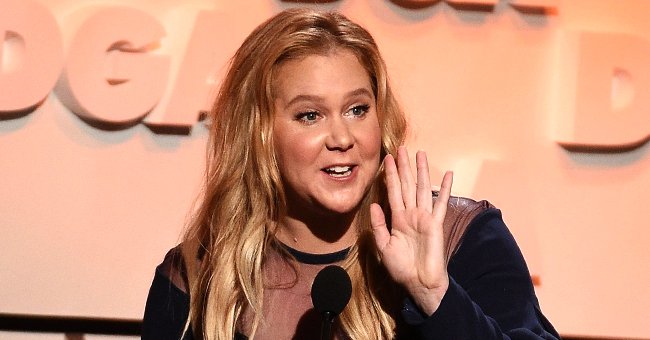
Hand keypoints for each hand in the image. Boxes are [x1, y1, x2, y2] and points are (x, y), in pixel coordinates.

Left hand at [370, 146, 452, 314]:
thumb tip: (374, 204)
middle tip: (402, 148)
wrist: (419, 282)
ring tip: (421, 153)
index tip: (386, 159)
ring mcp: (424, 217)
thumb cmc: (402, 268)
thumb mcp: (384, 246)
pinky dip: (445, 189)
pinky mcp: (435, 224)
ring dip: (422, 171)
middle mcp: (411, 214)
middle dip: (404, 167)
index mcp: (398, 218)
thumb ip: (379, 226)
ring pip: (422, 189)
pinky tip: (449, 175)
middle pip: (407, 185)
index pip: (392, 191)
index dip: (389, 175)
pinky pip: (440, 204)